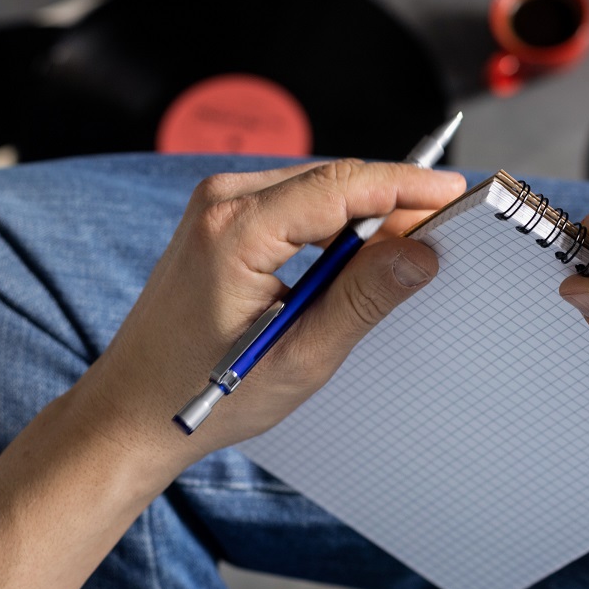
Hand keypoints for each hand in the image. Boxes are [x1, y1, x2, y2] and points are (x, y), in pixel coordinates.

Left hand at [71, 159, 467, 488]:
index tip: (454, 195)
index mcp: (235, 230)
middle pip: (333, 181)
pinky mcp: (220, 219)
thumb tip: (418, 254)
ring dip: (365, 216)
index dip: (406, 186)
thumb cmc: (201, 392)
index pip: (341, 186)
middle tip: (445, 233)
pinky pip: (295, 205)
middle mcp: (221, 202)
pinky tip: (359, 258)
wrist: (134, 406)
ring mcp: (216, 206)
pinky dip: (334, 225)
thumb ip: (362, 299)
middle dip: (393, 202)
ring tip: (408, 252)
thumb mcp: (299, 356)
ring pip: (317, 191)